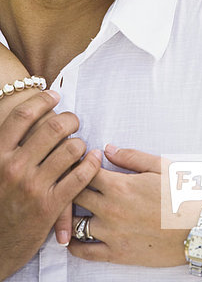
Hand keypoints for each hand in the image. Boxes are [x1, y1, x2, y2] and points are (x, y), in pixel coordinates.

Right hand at [0, 90, 101, 278]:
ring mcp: (33, 186)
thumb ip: (6, 145)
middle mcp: (14, 167)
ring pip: (70, 148)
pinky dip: (91, 163)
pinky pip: (80, 176)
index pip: (22, 115)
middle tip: (73, 121)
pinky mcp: (50, 205)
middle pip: (52, 127)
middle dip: (69, 118)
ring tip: (79, 145)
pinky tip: (93, 159)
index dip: (42, 100)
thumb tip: (21, 115)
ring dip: (80, 142)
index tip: (54, 95)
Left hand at [69, 147, 201, 266]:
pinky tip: (71, 236)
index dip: (80, 164)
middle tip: (69, 182)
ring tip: (69, 208)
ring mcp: (111, 233)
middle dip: (70, 185)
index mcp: (121, 185)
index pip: (85, 171)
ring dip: (69, 214)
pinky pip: (83, 251)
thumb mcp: (161, 167)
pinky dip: (73, 244)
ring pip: (74, 222)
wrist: (197, 230)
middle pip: (74, 194)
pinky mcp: (116, 253)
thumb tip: (107, 149)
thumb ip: (131, 157)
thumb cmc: (182, 196)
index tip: (79, 163)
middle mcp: (111, 209)